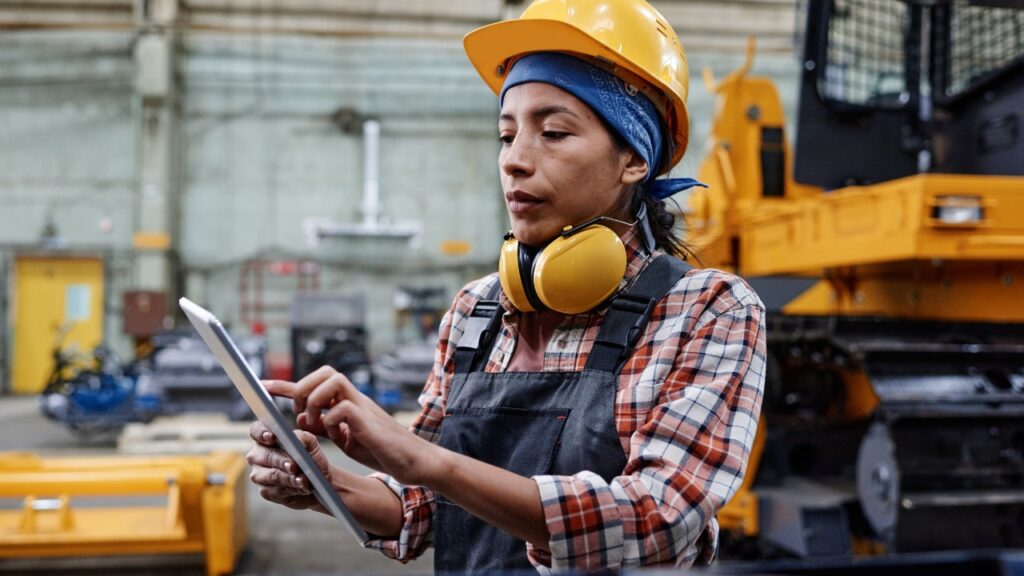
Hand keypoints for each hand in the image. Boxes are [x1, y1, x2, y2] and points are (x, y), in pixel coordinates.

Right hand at [246, 420, 327, 510]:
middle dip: (281, 460)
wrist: (318, 481)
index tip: (272, 437)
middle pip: (265, 456)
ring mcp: (259, 474)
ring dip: (289, 478)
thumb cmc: (310, 458)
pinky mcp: (265, 491)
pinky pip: (276, 491)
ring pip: (271, 476)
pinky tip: (303, 488)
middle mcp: (258, 455)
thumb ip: (302, 437)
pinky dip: (292, 489)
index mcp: (265, 438)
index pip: (256, 431)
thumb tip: (296, 439)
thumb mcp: (310, 444)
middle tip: (294, 465)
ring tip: (303, 479)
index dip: (262, 433)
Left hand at [263, 366, 442, 485]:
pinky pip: (342, 407)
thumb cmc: (384, 450)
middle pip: (325, 371)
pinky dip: (330, 419)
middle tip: (300, 415)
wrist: (415, 462)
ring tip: (313, 424)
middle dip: (303, 389)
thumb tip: (304, 420)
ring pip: (332, 380)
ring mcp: (363, 408)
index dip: (286, 385)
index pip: (315, 383)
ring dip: (314, 401)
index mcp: (348, 403)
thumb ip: (328, 428)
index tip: (263, 388)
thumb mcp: (348, 439)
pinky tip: (334, 435)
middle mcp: (355, 400)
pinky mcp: (369, 423)